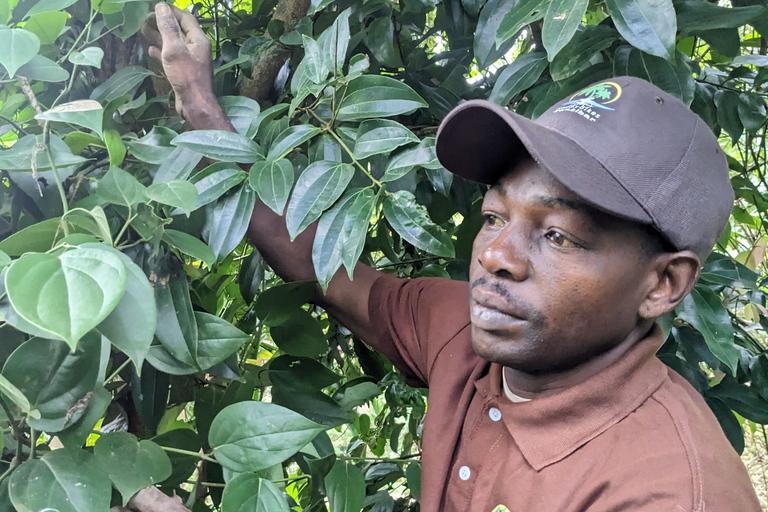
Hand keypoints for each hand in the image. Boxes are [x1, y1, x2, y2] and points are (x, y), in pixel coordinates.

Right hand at [142, 3, 214, 120]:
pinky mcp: (183, 71)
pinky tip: (150, 50)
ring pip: (173, 43)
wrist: (194, 104)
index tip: (154, 6)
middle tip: (144, 18)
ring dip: (159, 36)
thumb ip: (168, 27)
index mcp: (198, 39)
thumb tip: (161, 6)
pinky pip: (171, 57)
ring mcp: (189, 60)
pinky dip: (161, 51)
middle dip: (162, 22)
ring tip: (143, 30)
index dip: (171, 11)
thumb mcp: (174, 48)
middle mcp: (195, 48)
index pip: (185, 18)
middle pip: (178, 30)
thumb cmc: (186, 76)